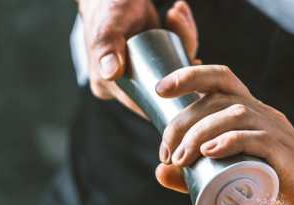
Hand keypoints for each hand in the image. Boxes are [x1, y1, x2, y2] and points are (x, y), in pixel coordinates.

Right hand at [77, 0, 198, 115]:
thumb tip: (111, 74)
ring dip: (184, 43)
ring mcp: (139, 71)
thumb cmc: (104, 7)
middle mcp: (124, 83)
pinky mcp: (151, 57)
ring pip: (172, 69)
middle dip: (182, 64)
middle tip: (184, 34)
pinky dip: (182, 36)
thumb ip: (107, 48)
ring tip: (176, 15)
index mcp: (108, 86)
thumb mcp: (108, 28)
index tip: (188, 79)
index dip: (169, 100)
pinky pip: (173, 55)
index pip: (143, 105)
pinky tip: (178, 16)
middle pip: (163, 87)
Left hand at [153, 65, 293, 204]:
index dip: (189, 75)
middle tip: (167, 153)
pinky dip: (230, 141)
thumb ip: (196, 175)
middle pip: (219, 97)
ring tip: (181, 158)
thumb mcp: (234, 179)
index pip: (221, 78)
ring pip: (235, 114)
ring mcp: (278, 133)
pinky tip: (209, 152)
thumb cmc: (279, 189)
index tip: (160, 91)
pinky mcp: (287, 157)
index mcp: (252, 113)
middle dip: (183, 120)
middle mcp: (265, 115)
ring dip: (199, 132)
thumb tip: (159, 171)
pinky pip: (259, 138)